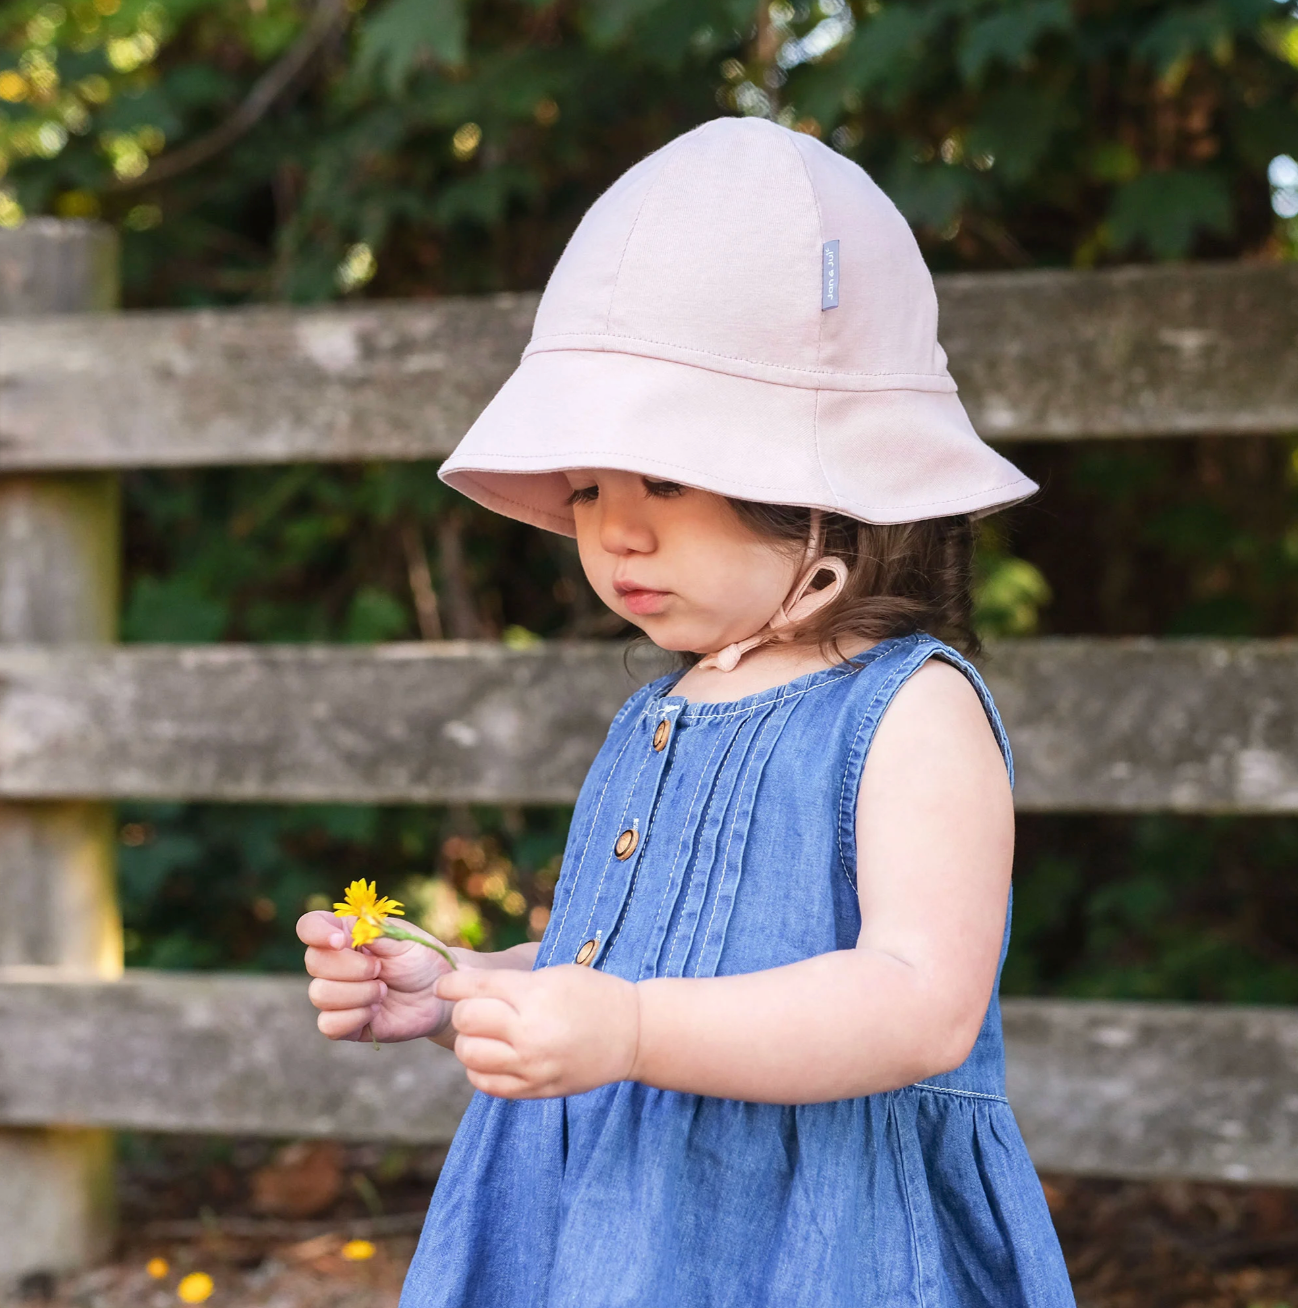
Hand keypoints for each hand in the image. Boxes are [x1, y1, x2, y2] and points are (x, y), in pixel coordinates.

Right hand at [297, 909, 455, 1042]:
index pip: (309, 926)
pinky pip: (328, 1024)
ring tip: (383, 991)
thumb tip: (347, 929)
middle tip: (380, 969)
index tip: (341, 941)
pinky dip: (355, 1017)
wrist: (439, 995)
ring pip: (319, 994)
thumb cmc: (420, 960)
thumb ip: (374, 931)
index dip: (317, 933)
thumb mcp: (403, 939)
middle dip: (352, 967)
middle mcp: (334, 963)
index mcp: (345, 934)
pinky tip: (376, 1011)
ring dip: (357, 993)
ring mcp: (336, 994)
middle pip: (313, 962)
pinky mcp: (343, 1023)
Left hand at [434, 964, 640, 1097]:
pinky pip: (486, 1084)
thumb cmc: (593, 994)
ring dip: (469, 1042)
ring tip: (484, 1034)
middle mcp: (530, 1032)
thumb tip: (463, 983)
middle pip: (466, 1021)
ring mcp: (532, 1065)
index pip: (475, 987)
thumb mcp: (554, 974)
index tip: (443, 985)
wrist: (632, 1034)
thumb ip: (510, 981)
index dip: (451, 985)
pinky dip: (480, 1069)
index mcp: (535, 995)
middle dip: (462, 1011)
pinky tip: (494, 1056)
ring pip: (470, 1055)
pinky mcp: (536, 1089)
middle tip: (472, 1008)